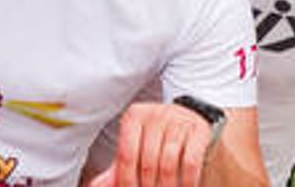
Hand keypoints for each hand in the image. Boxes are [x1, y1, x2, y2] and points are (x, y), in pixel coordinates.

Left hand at [88, 102, 212, 186]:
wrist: (188, 118)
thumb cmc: (156, 137)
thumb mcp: (135, 147)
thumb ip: (118, 168)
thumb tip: (96, 186)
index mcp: (134, 117)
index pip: (126, 155)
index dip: (126, 180)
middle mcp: (155, 115)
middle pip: (147, 162)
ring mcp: (178, 121)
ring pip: (168, 163)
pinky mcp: (198, 131)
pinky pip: (190, 162)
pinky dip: (187, 181)